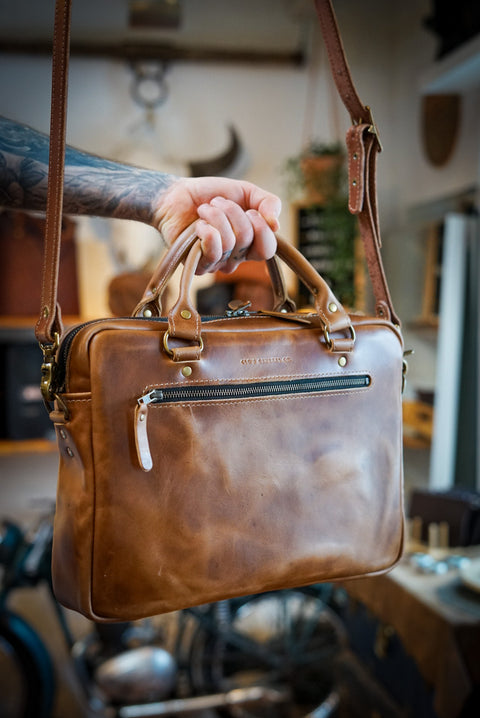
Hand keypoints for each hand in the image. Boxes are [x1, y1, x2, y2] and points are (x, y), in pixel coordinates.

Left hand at [152, 176, 280, 273]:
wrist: (177, 195)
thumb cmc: (210, 195)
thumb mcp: (246, 192)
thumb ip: (268, 202)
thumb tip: (276, 225)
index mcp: (250, 243)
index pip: (268, 249)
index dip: (261, 227)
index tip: (249, 210)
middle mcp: (236, 257)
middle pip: (248, 239)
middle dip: (234, 213)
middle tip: (218, 202)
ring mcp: (218, 263)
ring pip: (229, 242)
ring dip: (215, 216)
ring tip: (204, 210)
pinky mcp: (199, 265)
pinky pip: (212, 251)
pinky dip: (206, 230)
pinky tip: (198, 225)